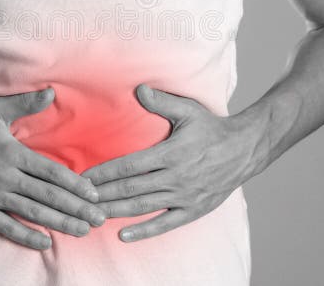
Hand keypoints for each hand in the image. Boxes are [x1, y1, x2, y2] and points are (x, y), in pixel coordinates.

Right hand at [0, 87, 106, 249]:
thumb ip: (26, 103)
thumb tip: (51, 93)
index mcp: (12, 153)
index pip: (50, 172)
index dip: (74, 184)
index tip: (93, 193)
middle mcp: (4, 177)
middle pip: (46, 195)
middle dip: (75, 208)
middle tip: (98, 218)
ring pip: (31, 213)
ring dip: (58, 223)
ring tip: (81, 230)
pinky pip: (5, 226)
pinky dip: (25, 236)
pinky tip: (45, 242)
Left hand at [81, 84, 261, 241]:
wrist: (245, 149)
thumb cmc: (212, 128)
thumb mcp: (188, 110)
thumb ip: (161, 102)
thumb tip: (138, 88)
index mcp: (171, 152)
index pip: (128, 166)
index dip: (103, 173)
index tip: (82, 177)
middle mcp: (176, 176)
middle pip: (130, 189)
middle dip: (101, 195)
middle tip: (77, 199)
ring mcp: (184, 195)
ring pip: (142, 207)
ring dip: (115, 212)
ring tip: (90, 215)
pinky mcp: (193, 209)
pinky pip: (165, 223)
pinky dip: (143, 231)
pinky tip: (122, 235)